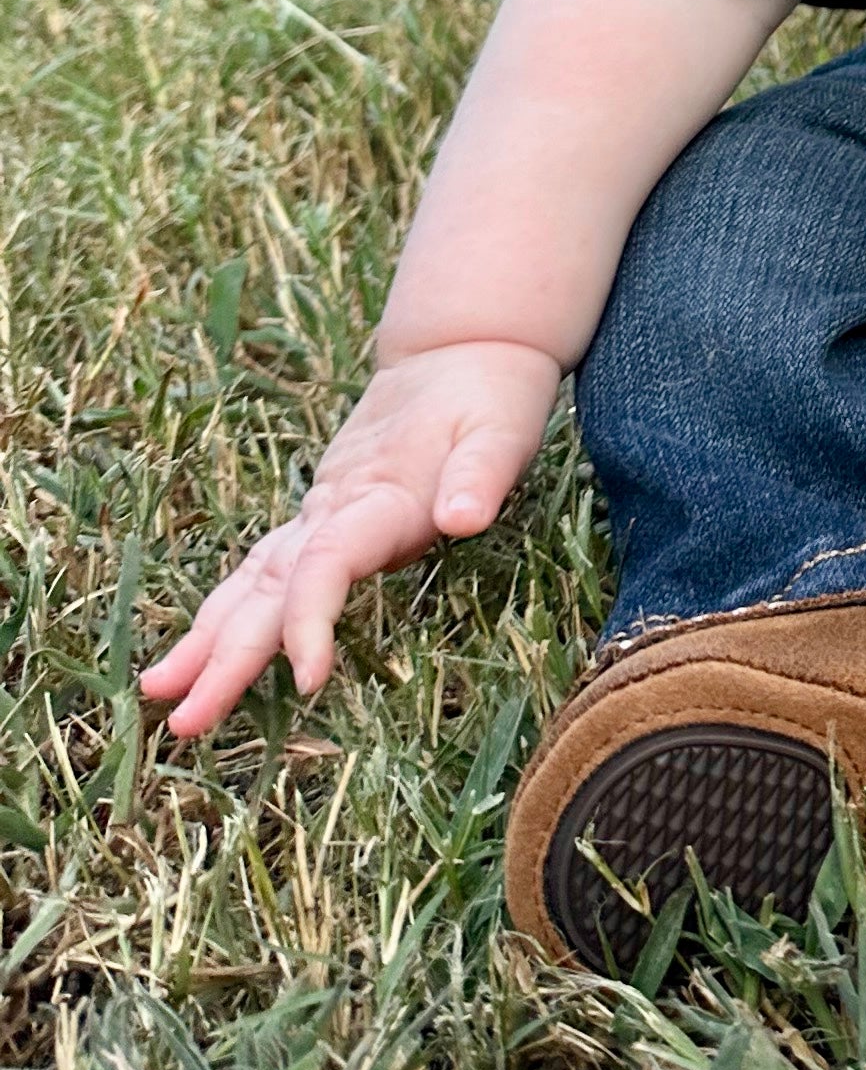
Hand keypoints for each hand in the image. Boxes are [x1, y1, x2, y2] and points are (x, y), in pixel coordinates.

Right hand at [140, 339, 563, 739]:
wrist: (460, 349)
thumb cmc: (490, 395)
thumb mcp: (503, 429)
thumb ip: (482, 475)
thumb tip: (463, 518)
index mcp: (379, 495)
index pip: (329, 562)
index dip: (309, 619)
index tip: (305, 679)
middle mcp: (335, 507)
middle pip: (271, 586)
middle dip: (225, 655)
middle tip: (183, 720)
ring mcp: (320, 510)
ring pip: (252, 579)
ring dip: (206, 637)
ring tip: (158, 690)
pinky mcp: (320, 514)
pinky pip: (262, 569)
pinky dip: (226, 611)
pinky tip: (196, 649)